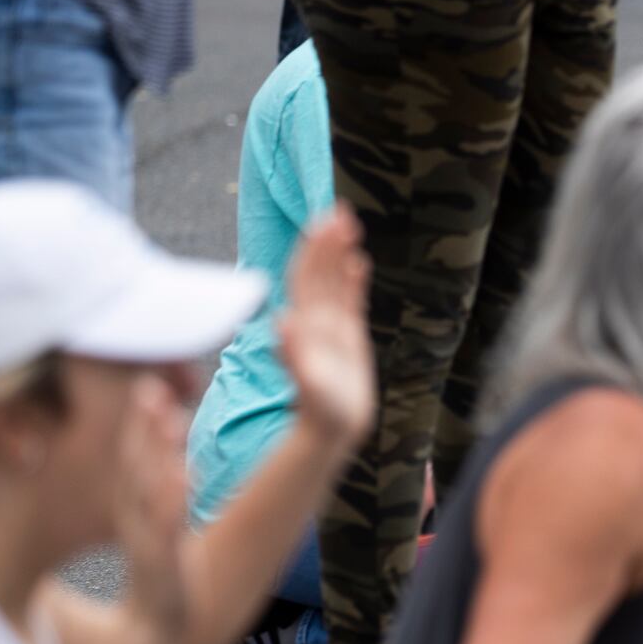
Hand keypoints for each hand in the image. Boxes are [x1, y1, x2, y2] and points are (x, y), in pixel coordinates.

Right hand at [114, 376, 192, 641]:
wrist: (159, 643)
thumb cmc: (162, 580)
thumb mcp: (158, 528)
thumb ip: (160, 488)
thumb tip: (176, 453)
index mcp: (139, 510)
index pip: (136, 459)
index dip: (141, 422)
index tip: (151, 381)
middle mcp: (137, 524)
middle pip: (135, 466)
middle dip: (142, 426)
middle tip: (150, 383)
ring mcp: (148, 547)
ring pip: (147, 494)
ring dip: (155, 453)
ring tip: (168, 416)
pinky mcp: (163, 574)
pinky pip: (166, 534)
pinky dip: (171, 503)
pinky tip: (183, 475)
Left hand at [280, 206, 375, 449]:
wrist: (330, 433)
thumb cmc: (321, 415)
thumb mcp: (309, 388)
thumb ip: (295, 357)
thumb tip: (283, 322)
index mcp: (306, 326)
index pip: (308, 279)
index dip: (315, 251)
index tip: (326, 222)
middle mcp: (316, 322)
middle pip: (319, 274)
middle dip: (327, 242)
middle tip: (340, 210)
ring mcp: (331, 329)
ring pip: (334, 283)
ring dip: (339, 254)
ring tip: (348, 224)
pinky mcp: (347, 340)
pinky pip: (350, 303)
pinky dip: (353, 281)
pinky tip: (359, 262)